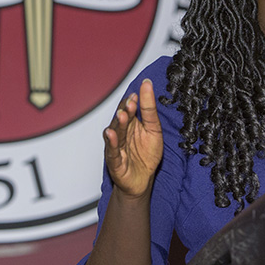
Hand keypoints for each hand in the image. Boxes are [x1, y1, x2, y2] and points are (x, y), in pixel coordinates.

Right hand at [103, 79, 162, 198]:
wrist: (143, 180)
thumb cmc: (147, 154)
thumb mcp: (154, 129)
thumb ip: (149, 109)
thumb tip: (147, 85)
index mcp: (130, 124)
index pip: (128, 109)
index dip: (131, 102)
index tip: (136, 95)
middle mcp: (121, 134)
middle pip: (121, 120)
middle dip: (125, 111)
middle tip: (130, 103)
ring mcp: (116, 147)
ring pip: (116, 133)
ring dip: (118, 124)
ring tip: (122, 116)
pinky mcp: (115, 162)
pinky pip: (112, 151)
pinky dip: (111, 143)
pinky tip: (111, 135)